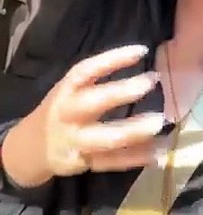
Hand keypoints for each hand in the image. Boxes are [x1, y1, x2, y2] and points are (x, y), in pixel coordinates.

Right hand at [2, 45, 164, 185]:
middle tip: (151, 82)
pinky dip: (136, 157)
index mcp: (66, 90)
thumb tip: (141, 66)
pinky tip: (158, 153)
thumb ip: (97, 81)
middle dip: (123, 92)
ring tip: (159, 122)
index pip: (87, 70)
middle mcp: (68, 113)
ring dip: (135, 130)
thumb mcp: (70, 90)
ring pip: (107, 137)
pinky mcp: (83, 162)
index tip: (142, 51)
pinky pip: (113, 161)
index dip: (113, 59)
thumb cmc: (61, 110)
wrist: (31, 148)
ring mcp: (75, 140)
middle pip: (95, 102)